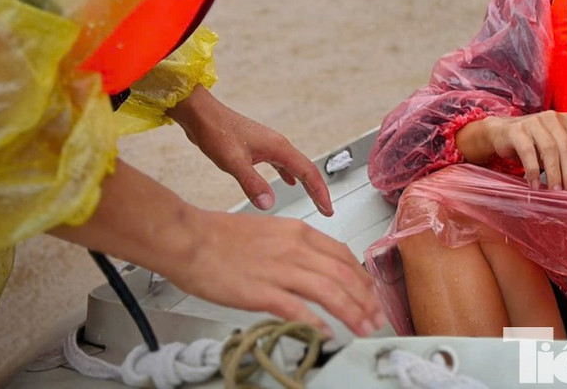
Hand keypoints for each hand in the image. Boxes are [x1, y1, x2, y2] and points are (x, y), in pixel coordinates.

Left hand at [169, 86, 331, 215]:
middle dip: (318, 189)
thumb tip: (269, 204)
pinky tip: (288, 182)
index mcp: (278, 147)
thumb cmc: (216, 131)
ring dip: (306, 183)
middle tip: (326, 207)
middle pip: (306, 169)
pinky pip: (282, 163)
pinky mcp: (258, 148)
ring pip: (295, 166)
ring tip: (313, 196)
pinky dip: (289, 175)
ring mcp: (269, 145)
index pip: (307, 172)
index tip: (328, 207)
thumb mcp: (233, 162)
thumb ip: (252, 183)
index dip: (320, 191)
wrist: (201, 114)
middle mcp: (278, 145)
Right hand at [173, 208, 382, 335]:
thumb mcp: (271, 232)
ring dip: (352, 312)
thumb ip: (296, 248)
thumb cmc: (222, 237)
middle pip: (343, 275)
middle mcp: (295, 249)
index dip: (362, 277)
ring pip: (329, 291)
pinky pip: (296, 309)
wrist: (189, 238)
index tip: (371, 293)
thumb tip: (315, 266)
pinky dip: (315, 323)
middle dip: (365, 299)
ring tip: (364, 328)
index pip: (343, 255)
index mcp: (299, 232)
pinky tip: (327, 334)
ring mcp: (279, 270)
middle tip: (377, 317)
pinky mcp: (260, 291)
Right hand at [455, 112, 566, 190]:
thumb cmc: (533, 144)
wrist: (502, 134)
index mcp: (566, 120)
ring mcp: (534, 121)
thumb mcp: (555, 151)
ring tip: (553, 191)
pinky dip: (533, 171)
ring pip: (549, 150)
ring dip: (553, 173)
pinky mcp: (517, 130)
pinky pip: (528, 152)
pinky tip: (535, 185)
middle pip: (566, 149)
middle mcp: (551, 117)